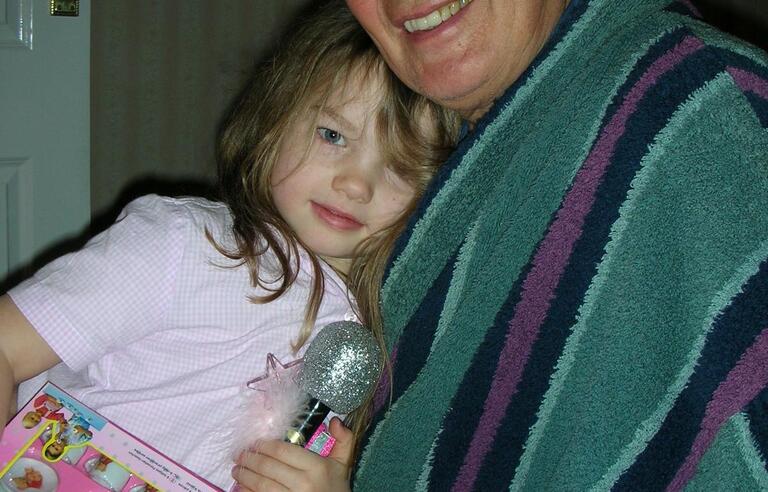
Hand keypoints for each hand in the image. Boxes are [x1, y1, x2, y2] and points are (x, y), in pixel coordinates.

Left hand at [233, 417, 353, 491]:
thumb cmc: (336, 489)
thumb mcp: (343, 465)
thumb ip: (343, 440)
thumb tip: (335, 420)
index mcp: (317, 468)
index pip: (283, 451)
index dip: (264, 445)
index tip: (255, 443)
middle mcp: (303, 484)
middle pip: (268, 466)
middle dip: (250, 458)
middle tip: (240, 454)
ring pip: (260, 484)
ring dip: (244, 475)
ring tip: (237, 469)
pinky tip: (241, 487)